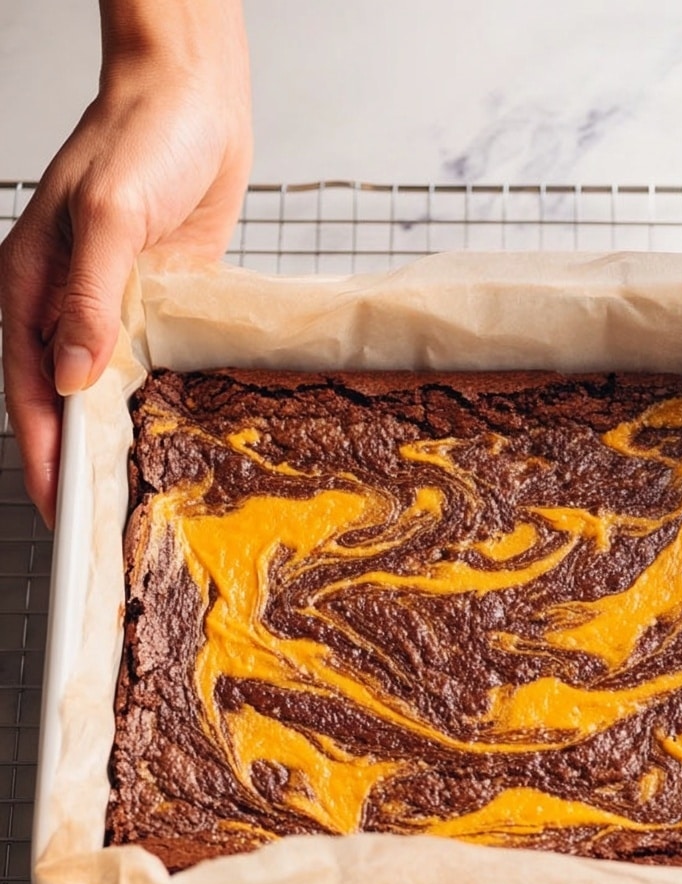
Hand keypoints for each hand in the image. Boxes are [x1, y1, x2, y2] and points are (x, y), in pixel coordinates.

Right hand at [0, 2, 251, 527]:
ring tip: (144, 505)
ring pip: (114, 398)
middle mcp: (71, 310)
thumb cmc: (142, 137)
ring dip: (124, 448)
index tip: (62, 516)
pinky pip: (157, 373)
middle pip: (70, 407)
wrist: (196, 99)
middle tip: (107, 532)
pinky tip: (181, 447)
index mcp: (33, 290)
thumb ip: (89, 295)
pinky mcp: (163, 310)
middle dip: (82, 468)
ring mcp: (118, 312)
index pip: (33, 394)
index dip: (45, 458)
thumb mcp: (110, 214)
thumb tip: (75, 374)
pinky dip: (162, 411)